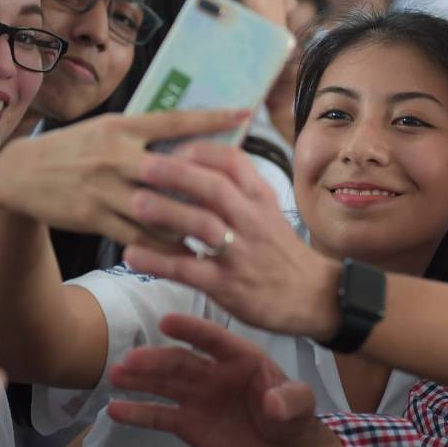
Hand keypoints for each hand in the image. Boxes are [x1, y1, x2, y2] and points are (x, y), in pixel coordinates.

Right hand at [0, 109, 248, 243]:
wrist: (21, 174)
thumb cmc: (73, 148)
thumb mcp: (105, 128)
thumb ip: (143, 131)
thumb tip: (188, 130)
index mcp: (122, 127)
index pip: (174, 120)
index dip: (211, 118)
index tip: (244, 114)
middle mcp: (116, 155)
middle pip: (171, 171)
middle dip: (207, 185)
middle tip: (241, 197)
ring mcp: (105, 188)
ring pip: (157, 209)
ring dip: (190, 223)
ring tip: (221, 233)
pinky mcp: (94, 216)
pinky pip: (137, 235)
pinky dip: (163, 245)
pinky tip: (185, 252)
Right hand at [107, 314, 341, 446]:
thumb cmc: (292, 416)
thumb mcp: (299, 405)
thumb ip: (290, 400)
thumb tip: (273, 402)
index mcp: (241, 357)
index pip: (213, 339)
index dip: (191, 329)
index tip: (167, 321)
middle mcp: (213, 372)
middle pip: (180, 362)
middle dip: (155, 359)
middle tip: (130, 359)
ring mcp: (197, 396)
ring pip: (164, 384)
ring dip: (139, 378)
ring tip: (115, 374)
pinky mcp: (187, 421)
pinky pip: (159, 416)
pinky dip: (137, 412)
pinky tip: (116, 408)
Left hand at [120, 141, 340, 338]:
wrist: (314, 296)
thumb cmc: (282, 252)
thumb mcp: (269, 210)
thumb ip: (240, 187)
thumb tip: (203, 161)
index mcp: (260, 198)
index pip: (233, 161)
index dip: (200, 152)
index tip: (172, 149)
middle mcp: (252, 220)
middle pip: (214, 187)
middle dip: (177, 173)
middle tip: (143, 166)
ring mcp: (240, 252)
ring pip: (203, 225)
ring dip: (167, 212)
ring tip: (135, 203)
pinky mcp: (227, 285)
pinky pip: (189, 270)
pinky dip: (159, 262)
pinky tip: (133, 254)